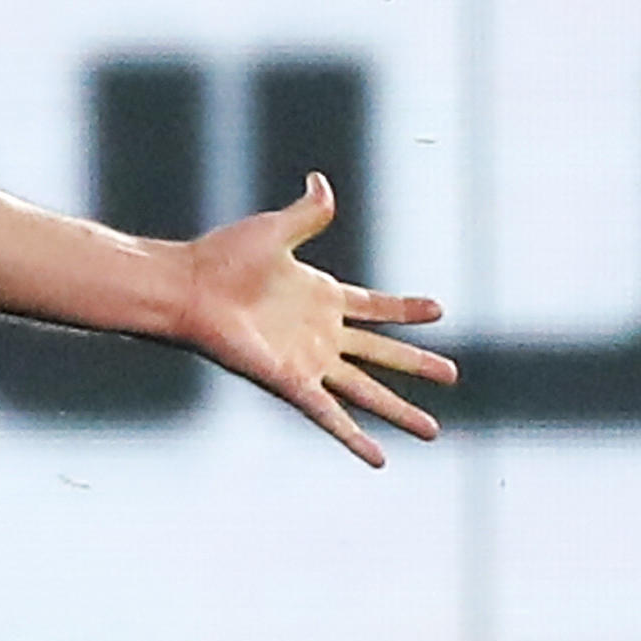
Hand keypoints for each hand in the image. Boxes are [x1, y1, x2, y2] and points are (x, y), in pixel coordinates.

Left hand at [178, 175, 457, 466]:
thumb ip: (308, 213)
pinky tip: (380, 458)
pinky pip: (330, 416)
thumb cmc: (222, 258)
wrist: (188, 288)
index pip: (376, 306)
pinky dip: (355, 437)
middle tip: (452, 375)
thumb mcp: (277, 230)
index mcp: (321, 296)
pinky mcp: (291, 382)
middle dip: (416, 366)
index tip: (439, 311)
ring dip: (399, 410)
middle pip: (381, 354)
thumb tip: (320, 181)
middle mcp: (320, 333)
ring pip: (366, 391)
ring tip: (432, 431)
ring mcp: (308, 361)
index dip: (406, 310)